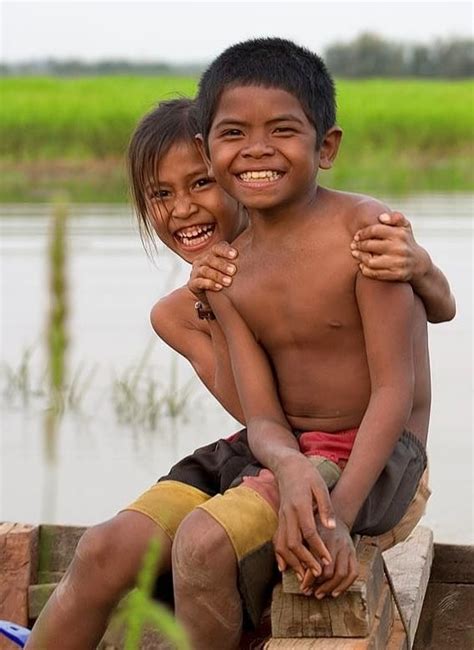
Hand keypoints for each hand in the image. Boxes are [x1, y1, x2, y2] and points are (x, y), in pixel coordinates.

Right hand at [187, 241, 237, 302]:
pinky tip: (219, 287)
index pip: (217, 248)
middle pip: (210, 258)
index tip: (235, 255)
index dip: (225, 250)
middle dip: (222, 264)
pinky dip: (209, 284)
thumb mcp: (231, 270)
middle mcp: (202, 260)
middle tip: (234, 271)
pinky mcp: (192, 284)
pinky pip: (199, 282)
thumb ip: (239, 262)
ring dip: (217, 275)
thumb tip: (262, 255)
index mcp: (212, 254)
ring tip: (228, 282)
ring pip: (205, 270)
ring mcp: (196, 272)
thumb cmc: (224, 279)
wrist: (210, 296)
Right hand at [273, 455, 335, 582]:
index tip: (328, 561)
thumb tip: (331, 527)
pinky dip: (280, 556)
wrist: (287, 466)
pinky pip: (276, 540)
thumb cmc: (307, 475)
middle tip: (318, 574)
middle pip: (293, 543)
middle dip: (305, 561)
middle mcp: (288, 513)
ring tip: (304, 576)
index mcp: (300, 505)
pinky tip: (285, 567)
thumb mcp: (320, 487)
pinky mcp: (279, 519)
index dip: (318, 548)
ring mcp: (281, 517)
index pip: (308, 532)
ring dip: (293, 562)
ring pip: (282, 544)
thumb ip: (325, 507)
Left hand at [300, 515, 357, 598]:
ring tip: (319, 594)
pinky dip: (345, 585)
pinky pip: (353, 572)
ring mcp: (346, 547)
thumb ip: (294, 547)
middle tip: (308, 591)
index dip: (308, 577)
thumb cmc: (311, 524)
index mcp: (320, 535)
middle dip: (318, 584)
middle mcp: (334, 541)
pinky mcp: (353, 552)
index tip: (302, 585)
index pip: (315, 561)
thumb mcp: (300, 530)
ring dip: (330, 587)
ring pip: (341, 573)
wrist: (331, 514)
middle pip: (328, 570)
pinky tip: (335, 592)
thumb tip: (283, 568)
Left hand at [350, 212, 429, 282]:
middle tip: (353, 245)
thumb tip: (381, 217)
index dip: (363, 233)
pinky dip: (365, 270)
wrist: (418, 263)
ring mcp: (398, 262)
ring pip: (371, 261)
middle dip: (359, 245)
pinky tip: (362, 266)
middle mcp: (400, 248)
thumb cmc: (405, 241)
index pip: (375, 230)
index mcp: (400, 234)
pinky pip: (376, 274)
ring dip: (360, 258)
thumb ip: (395, 218)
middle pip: (370, 245)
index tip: (357, 236)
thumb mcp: (405, 226)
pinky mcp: (397, 274)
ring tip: (355, 254)